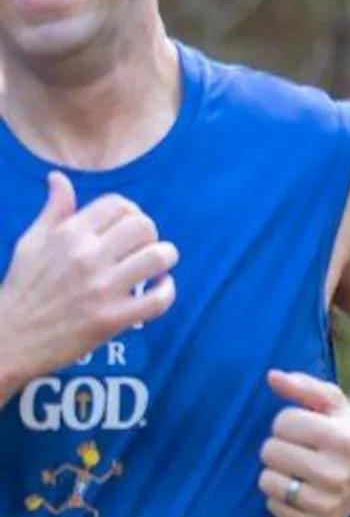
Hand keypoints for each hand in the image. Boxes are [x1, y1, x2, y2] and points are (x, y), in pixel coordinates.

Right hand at [0, 172, 176, 380]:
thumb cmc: (22, 288)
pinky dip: (167, 291)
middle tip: (143, 247)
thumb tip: (58, 178)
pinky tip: (161, 287)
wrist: (10, 338)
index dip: (130, 212)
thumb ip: (54, 211)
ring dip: (165, 258)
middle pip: (144, 227)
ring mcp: (101, 288)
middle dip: (150, 234)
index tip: (128, 226)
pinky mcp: (112, 319)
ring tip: (157, 265)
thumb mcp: (31, 243)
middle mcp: (86, 257)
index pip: (118, 205)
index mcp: (68, 235)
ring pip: (158, 257)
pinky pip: (159, 299)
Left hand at [258, 370, 349, 516]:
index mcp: (343, 439)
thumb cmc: (346, 431)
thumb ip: (303, 385)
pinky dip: (281, 497)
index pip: (282, 423)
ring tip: (298, 468)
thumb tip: (272, 377)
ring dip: (277, 472)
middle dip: (281, 446)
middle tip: (301, 449)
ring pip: (267, 482)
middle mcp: (338, 473)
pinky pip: (275, 507)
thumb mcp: (333, 403)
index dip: (289, 421)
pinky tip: (301, 488)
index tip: (305, 428)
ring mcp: (329, 502)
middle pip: (270, 452)